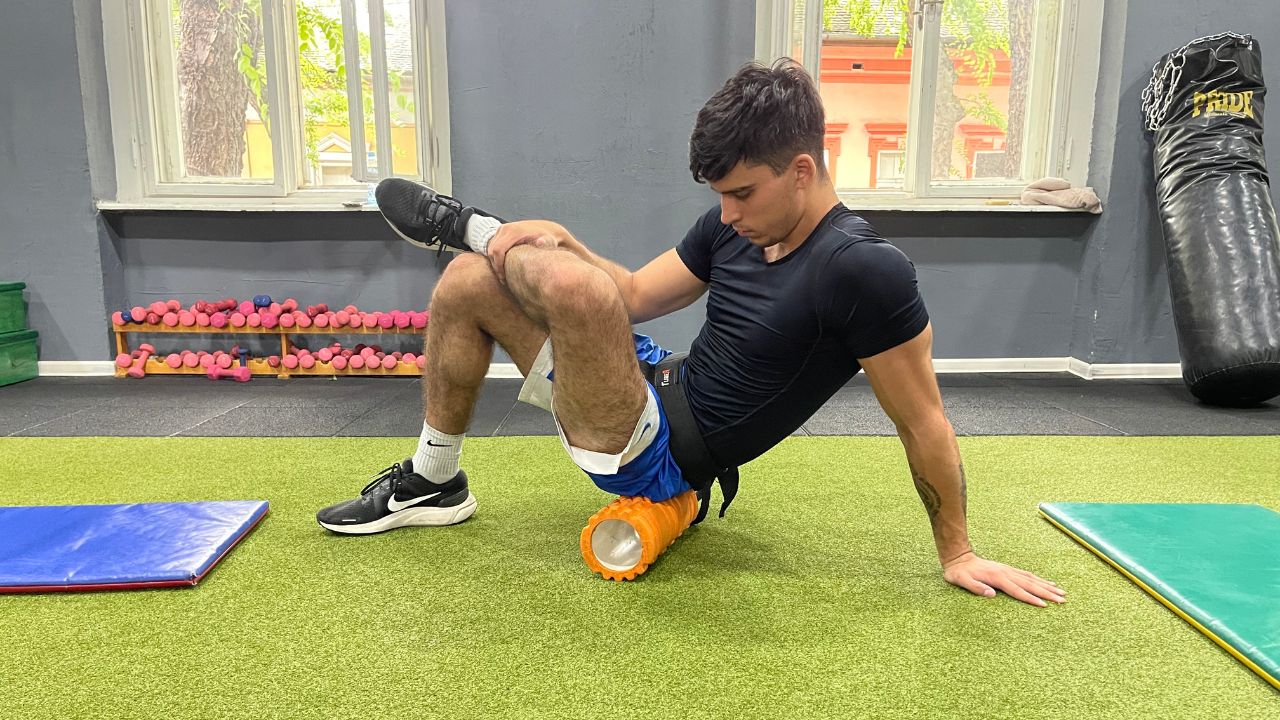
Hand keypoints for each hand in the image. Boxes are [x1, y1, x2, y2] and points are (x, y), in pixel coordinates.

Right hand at [486, 221, 560, 284]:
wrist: (544, 228)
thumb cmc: (547, 238)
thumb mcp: (548, 241)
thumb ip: (545, 242)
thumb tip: (541, 242)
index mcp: (514, 232)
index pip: (498, 250)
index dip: (498, 266)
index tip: (504, 277)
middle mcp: (506, 228)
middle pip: (492, 251)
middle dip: (496, 266)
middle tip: (503, 279)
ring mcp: (502, 229)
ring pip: (490, 249)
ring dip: (495, 262)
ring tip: (503, 275)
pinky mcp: (501, 231)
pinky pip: (493, 246)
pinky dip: (496, 257)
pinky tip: (504, 266)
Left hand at [941, 551, 1065, 606]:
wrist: (958, 558)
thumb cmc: (958, 573)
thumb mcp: (961, 581)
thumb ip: (975, 588)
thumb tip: (991, 595)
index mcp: (997, 578)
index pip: (1018, 591)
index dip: (1031, 599)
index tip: (1045, 605)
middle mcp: (1006, 573)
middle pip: (1030, 584)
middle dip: (1047, 593)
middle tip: (1062, 600)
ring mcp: (1008, 570)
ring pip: (1031, 579)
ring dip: (1047, 585)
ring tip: (1061, 591)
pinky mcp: (1007, 569)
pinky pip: (1027, 575)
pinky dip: (1038, 579)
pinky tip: (1047, 582)